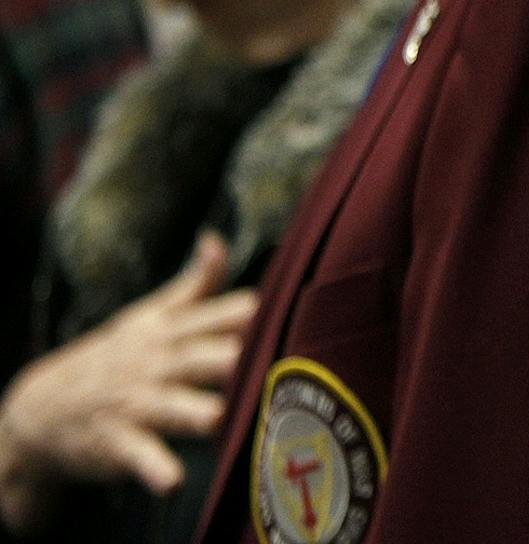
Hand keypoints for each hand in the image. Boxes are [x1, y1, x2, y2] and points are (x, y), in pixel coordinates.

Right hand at [0, 234, 257, 531]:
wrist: (39, 408)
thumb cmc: (114, 358)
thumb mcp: (148, 316)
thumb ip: (194, 284)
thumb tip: (217, 239)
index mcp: (170, 330)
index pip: (221, 316)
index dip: (257, 314)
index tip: (298, 309)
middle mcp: (157, 363)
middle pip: (204, 355)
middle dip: (237, 358)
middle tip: (277, 360)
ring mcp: (136, 402)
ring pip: (174, 404)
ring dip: (199, 410)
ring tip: (225, 416)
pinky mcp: (117, 441)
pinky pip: (140, 455)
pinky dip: (155, 469)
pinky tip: (174, 481)